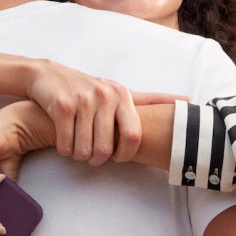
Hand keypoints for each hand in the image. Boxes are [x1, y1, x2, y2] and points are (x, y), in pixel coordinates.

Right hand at [25, 60, 183, 164]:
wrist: (48, 76)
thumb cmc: (89, 88)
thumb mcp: (120, 91)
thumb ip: (150, 100)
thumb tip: (187, 100)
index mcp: (122, 95)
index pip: (134, 136)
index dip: (126, 154)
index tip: (117, 157)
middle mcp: (105, 95)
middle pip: (106, 148)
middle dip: (97, 159)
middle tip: (92, 157)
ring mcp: (83, 100)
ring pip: (84, 149)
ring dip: (79, 156)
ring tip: (78, 149)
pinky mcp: (61, 106)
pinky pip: (66, 144)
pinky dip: (65, 150)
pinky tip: (64, 143)